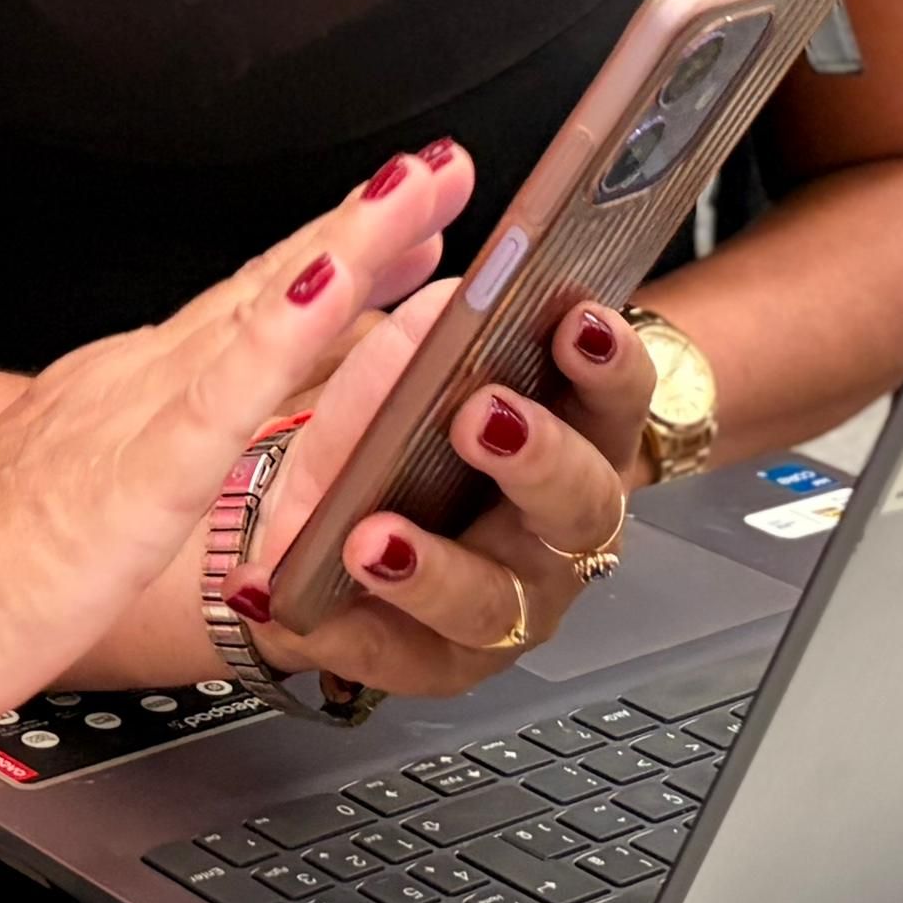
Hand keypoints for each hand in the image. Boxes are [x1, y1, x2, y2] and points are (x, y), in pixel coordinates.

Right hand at [0, 145, 472, 743]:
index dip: (336, 254)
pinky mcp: (133, 473)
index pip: (253, 311)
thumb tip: (205, 466)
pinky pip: (224, 392)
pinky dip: (284, 333)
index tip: (405, 211)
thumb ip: (147, 474)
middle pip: (274, 287)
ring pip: (263, 313)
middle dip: (366, 224)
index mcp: (131, 396)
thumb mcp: (89, 514)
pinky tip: (334, 287)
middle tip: (446, 167)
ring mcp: (137, 415)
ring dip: (349, 245)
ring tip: (420, 192)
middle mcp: (138, 381)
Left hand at [224, 283, 663, 704]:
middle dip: (534, 456)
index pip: (618, 397)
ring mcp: (506, 605)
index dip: (608, 364)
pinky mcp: (436, 662)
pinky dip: (338, 632)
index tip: (574, 320)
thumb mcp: (424, 369)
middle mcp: (556, 532)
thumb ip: (439, 322)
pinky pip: (395, 660)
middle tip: (478, 414)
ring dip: (431, 567)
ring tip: (369, 538)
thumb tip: (433, 240)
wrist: (356, 533)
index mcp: (575, 440)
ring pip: (490, 601)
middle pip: (580, 504)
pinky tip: (283, 601)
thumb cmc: (420, 436)